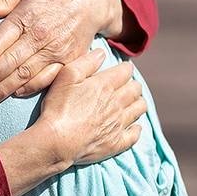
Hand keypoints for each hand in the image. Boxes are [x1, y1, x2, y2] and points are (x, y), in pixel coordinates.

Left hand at [0, 0, 123, 105]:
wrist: (90, 3)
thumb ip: (4, 0)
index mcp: (25, 17)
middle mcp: (39, 35)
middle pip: (8, 62)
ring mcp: (54, 50)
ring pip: (24, 75)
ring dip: (3, 89)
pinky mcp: (67, 61)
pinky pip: (46, 79)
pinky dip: (29, 88)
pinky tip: (14, 94)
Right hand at [35, 51, 145, 165]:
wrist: (57, 141)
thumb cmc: (58, 107)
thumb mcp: (66, 77)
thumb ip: (85, 62)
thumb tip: (101, 53)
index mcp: (105, 85)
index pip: (126, 71)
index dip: (125, 68)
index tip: (121, 69)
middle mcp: (117, 103)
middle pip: (136, 89)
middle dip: (133, 84)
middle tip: (126, 85)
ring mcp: (119, 124)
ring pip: (139, 109)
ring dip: (137, 103)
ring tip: (130, 102)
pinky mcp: (117, 142)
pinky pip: (135, 134)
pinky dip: (136, 128)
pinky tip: (132, 126)